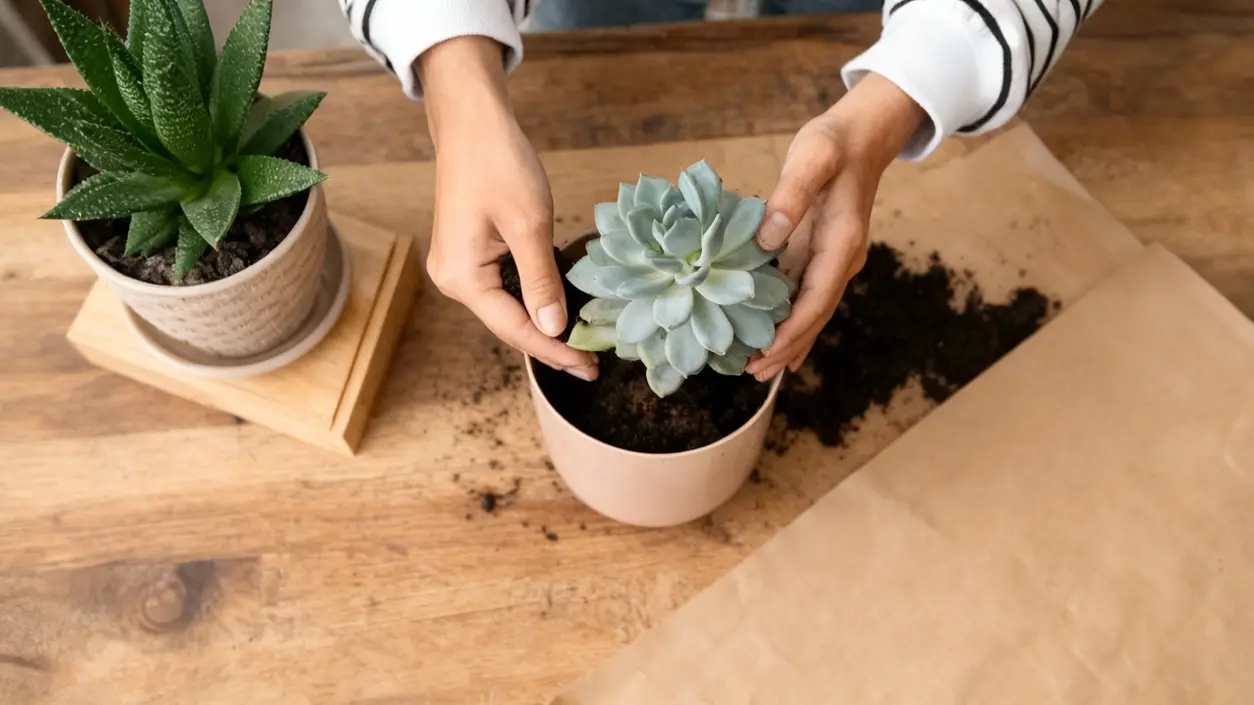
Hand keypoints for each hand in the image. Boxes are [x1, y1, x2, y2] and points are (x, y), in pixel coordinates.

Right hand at [419, 37, 597, 380]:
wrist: (471, 120)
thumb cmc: (498, 162)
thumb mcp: (529, 224)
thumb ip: (542, 280)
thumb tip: (555, 329)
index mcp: (463, 277)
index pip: (516, 329)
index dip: (555, 351)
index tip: (589, 367)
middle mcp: (453, 279)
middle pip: (508, 324)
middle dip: (550, 343)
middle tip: (592, 363)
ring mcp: (458, 267)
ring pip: (506, 309)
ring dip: (542, 325)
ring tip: (581, 345)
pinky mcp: (468, 253)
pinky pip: (503, 289)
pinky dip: (531, 301)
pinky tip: (557, 310)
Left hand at [745, 73, 925, 381]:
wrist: (863, 134)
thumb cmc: (834, 142)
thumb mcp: (811, 158)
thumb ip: (789, 197)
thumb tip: (766, 239)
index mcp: (842, 243)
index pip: (817, 298)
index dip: (792, 330)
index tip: (766, 354)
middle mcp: (841, 259)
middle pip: (814, 314)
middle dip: (786, 347)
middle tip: (752, 374)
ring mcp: (832, 259)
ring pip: (809, 309)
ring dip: (787, 339)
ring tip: (756, 368)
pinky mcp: (820, 252)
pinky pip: (803, 293)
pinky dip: (786, 317)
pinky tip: (769, 337)